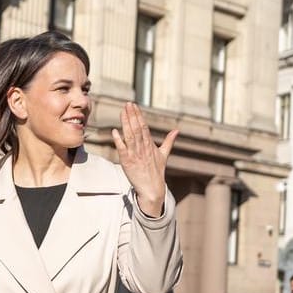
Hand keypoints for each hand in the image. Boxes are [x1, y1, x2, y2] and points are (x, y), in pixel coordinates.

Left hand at [110, 101, 176, 217]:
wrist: (152, 188)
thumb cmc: (157, 172)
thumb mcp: (164, 155)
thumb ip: (169, 141)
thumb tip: (177, 130)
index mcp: (150, 145)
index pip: (143, 126)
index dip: (138, 115)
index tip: (133, 105)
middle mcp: (143, 148)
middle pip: (136, 128)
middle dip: (131, 115)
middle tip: (127, 104)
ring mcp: (135, 154)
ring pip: (129, 136)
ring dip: (125, 123)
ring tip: (122, 112)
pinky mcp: (127, 162)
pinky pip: (122, 149)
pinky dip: (118, 140)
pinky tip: (115, 131)